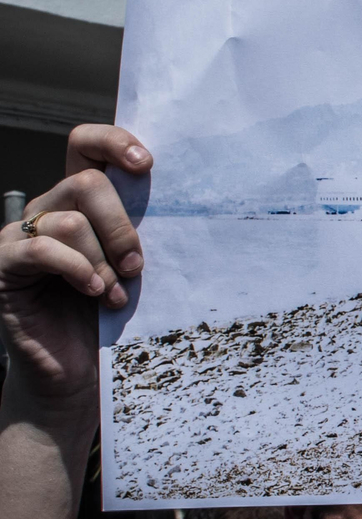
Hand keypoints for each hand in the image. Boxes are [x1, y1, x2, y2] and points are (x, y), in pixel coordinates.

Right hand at [0, 125, 150, 410]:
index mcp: (79, 203)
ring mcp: (20, 236)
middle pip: (87, 183)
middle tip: (138, 265)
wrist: (76, 376)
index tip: (147, 163)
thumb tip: (186, 205)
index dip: (113, 142)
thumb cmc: (112, 321)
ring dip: (104, 258)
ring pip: (70, 220)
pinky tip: (95, 293)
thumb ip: (142, 232)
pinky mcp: (4, 266)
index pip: (85, 147)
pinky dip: (77, 269)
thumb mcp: (133, 267)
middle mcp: (47, 211)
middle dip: (122, 225)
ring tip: (116, 293)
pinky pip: (41, 249)